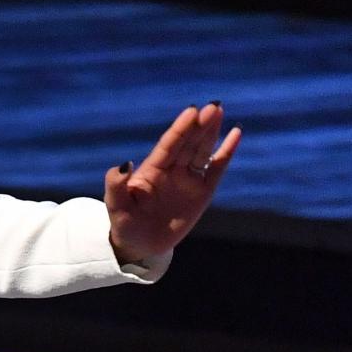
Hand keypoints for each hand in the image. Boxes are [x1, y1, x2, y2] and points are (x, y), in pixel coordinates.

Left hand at [104, 102, 240, 266]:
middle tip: (212, 106)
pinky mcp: (202, 193)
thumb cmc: (125, 223)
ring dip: (211, 132)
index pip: (169, 144)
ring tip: (219, 110)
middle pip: (188, 143)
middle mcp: (172, 169)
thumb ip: (116, 184)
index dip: (180, 129)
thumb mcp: (116, 205)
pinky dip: (226, 153)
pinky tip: (235, 134)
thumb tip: (124, 164)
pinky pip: (216, 169)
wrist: (140, 245)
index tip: (191, 112)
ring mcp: (188, 179)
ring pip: (202, 150)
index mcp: (153, 169)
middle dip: (199, 125)